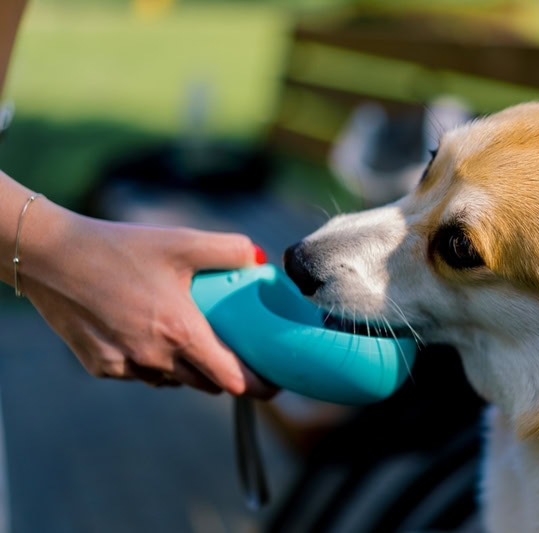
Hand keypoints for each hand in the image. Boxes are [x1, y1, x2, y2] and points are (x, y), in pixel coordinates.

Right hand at [19, 199, 275, 398]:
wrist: (51, 256)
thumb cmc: (121, 248)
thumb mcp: (181, 241)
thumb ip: (228, 250)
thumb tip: (259, 259)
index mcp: (180, 332)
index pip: (232, 379)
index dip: (257, 385)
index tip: (273, 384)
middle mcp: (154, 358)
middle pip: (206, 383)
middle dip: (224, 373)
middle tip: (234, 351)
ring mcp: (125, 366)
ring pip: (173, 380)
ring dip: (188, 368)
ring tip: (191, 337)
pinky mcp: (101, 367)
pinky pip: (140, 373)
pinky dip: (152, 361)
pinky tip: (148, 332)